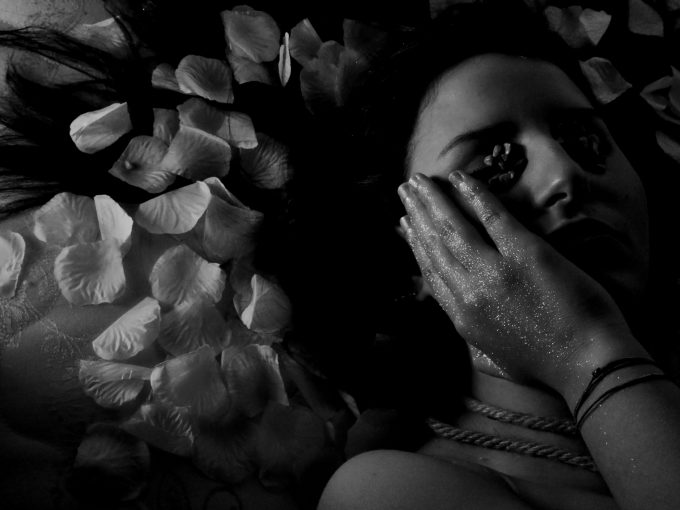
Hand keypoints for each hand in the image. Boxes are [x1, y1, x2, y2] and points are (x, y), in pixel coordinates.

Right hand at [398, 171, 631, 387]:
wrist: (587, 365)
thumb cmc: (546, 365)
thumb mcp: (493, 359)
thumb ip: (471, 336)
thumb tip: (460, 315)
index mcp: (462, 318)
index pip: (430, 272)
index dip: (414, 244)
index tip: (405, 224)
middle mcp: (469, 292)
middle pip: (435, 245)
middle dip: (417, 213)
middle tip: (405, 190)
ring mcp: (495, 271)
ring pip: (453, 227)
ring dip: (433, 199)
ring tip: (418, 180)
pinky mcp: (526, 253)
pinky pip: (492, 216)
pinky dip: (473, 193)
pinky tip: (458, 178)